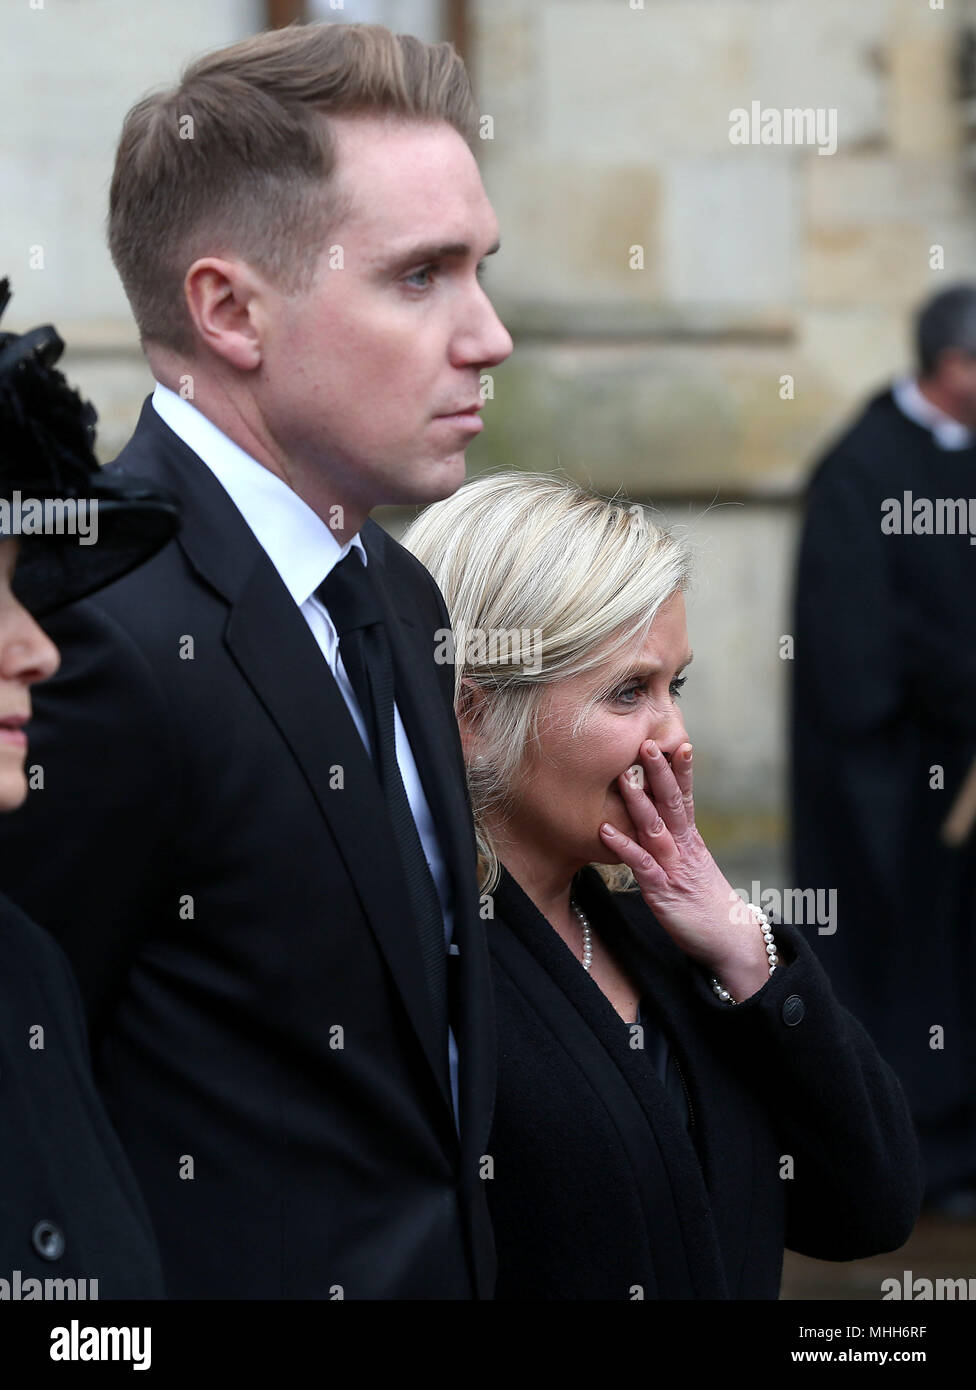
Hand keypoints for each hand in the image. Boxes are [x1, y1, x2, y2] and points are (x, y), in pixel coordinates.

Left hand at [598, 740, 769, 1000]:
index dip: (681, 771)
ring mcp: (674, 868)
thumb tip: (656, 820)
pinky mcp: (663, 892)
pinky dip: (623, 847)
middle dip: (661, 773)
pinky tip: (605, 831)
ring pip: (657, 828)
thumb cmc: (707, 903)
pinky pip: (642, 865)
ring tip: (624, 776)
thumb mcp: (692, 866)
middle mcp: (685, 848)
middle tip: (648, 743)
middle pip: (674, 803)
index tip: (677, 741)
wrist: (730, 940)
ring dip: (640, 802)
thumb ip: (677, 843)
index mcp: (692, 840)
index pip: (687, 797)